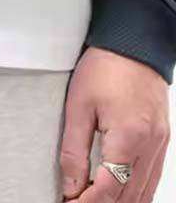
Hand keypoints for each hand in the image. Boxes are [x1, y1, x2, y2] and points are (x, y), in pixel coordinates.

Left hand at [60, 46, 170, 201]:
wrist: (132, 45)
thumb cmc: (104, 68)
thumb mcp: (78, 105)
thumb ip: (73, 149)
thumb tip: (70, 184)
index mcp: (128, 138)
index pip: (108, 189)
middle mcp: (150, 147)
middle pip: (128, 197)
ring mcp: (160, 145)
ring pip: (144, 192)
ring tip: (92, 200)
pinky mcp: (162, 140)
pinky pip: (152, 178)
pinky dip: (136, 192)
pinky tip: (120, 195)